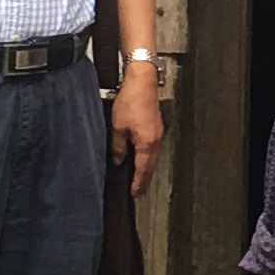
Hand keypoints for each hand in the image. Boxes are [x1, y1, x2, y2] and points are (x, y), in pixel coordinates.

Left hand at [111, 67, 165, 195]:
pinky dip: (147, 156)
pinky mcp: (156, 126)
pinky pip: (153, 147)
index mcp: (146, 144)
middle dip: (144, 179)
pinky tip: (141, 156)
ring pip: (153, 157)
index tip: (135, 193)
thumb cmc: (130, 101)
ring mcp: (158, 133)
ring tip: (139, 177)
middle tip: (138, 190)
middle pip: (151, 166)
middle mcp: (155, 141)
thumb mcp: (117, 127)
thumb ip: (118, 146)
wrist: (142, 82)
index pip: (143, 170)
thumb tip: (119, 159)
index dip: (138, 183)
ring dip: (146, 168)